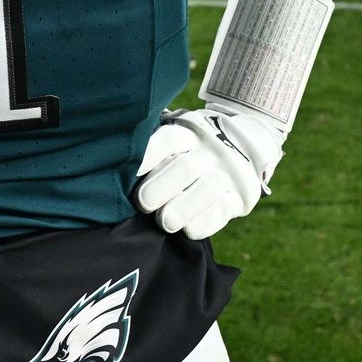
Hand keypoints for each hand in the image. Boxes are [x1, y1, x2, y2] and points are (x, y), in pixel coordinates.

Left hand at [135, 106, 280, 239]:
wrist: (245, 144)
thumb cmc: (191, 146)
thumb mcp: (179, 133)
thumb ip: (154, 147)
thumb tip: (117, 162)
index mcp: (189, 132)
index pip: (167, 141)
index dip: (148, 156)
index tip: (129, 172)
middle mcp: (210, 151)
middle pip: (185, 168)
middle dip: (160, 188)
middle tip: (142, 202)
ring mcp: (228, 173)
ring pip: (205, 191)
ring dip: (181, 209)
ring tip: (164, 222)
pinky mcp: (239, 197)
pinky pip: (221, 213)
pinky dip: (203, 224)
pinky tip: (187, 229)